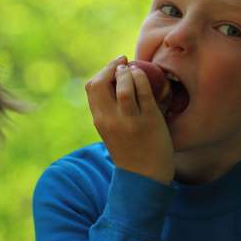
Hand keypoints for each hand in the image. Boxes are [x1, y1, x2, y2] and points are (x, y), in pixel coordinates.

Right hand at [85, 56, 173, 184]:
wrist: (145, 178)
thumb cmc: (130, 152)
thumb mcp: (111, 132)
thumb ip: (109, 112)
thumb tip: (116, 83)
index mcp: (99, 121)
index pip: (91, 87)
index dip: (101, 72)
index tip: (113, 67)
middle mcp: (111, 120)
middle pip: (101, 83)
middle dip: (111, 67)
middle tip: (122, 61)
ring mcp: (130, 121)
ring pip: (124, 86)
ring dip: (128, 72)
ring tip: (133, 69)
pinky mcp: (149, 121)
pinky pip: (145, 92)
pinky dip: (143, 78)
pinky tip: (144, 75)